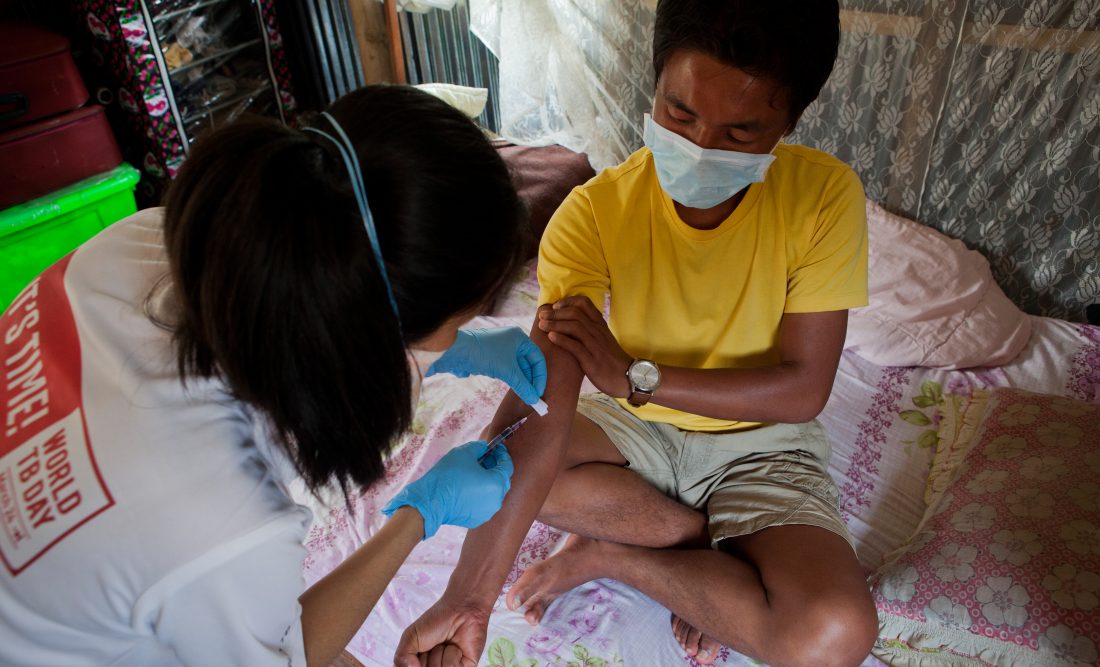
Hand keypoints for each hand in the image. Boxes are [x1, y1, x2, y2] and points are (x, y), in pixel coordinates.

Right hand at [382, 441, 513, 538]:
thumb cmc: (448, 476)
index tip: (496, 447)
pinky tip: (467, 486)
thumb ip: (479, 447)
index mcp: (497, 484)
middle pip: (502, 480)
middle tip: (484, 458)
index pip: (507, 466)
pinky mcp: (477, 519)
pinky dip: (479, 493)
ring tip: (474, 472)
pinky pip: (483, 503)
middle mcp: (496, 500)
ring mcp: (487, 512)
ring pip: (493, 493)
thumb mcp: (464, 452)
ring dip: (487, 481)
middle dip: (495, 467)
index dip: (502, 454)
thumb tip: (484, 448)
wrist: (430, 501)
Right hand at [394, 601, 488, 666]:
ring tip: (444, 645)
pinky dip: (452, 657)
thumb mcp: (410, 637)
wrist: (461, 610)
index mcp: (416, 664)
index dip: (413, 662)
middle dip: (425, 659)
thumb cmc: (436, 621)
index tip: (418, 651)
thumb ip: (401, 658)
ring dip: (439, 655)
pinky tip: (456, 648)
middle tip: (431, 645)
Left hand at [428, 327, 547, 405]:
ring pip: (517, 368)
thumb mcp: (507, 371)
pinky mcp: (491, 358)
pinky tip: (513, 389)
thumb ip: (523, 386)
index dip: (540, 376)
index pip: (537, 358)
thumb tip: (534, 400)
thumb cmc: (484, 354)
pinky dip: (511, 379)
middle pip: (528, 363)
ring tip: (524, 396)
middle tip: (532, 398)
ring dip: (521, 381)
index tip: (539, 392)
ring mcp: (501, 349)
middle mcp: (512, 341)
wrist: (454, 351)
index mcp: (519, 338)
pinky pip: (506, 370)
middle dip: (531, 380)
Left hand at [538, 296, 632, 396]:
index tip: (555, 306)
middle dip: (555, 312)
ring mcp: (595, 345)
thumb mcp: (602, 339)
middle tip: (541, 315)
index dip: (567, 301)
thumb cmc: (611, 359)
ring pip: (574, 327)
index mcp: (599, 324)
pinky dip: (561, 340)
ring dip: (555, 324)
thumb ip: (589, 330)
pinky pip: (575, 346)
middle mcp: (597, 331)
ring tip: (541, 325)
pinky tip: (550, 337)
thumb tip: (570, 323)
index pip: (584, 303)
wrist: (627, 377)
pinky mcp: (591, 360)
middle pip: (575, 313)